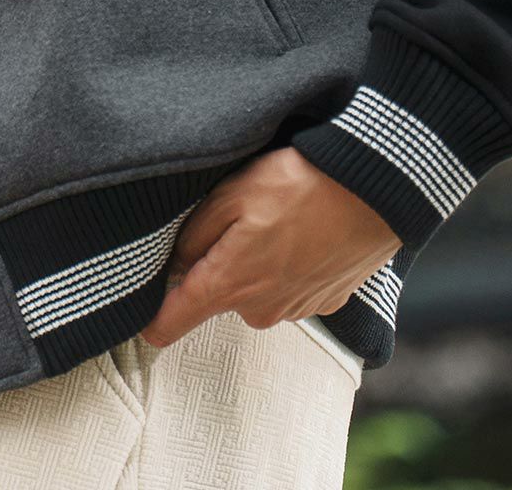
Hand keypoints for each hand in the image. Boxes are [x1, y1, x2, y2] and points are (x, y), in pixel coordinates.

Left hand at [138, 145, 402, 347]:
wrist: (373, 191)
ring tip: (277, 219)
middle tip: (235, 219)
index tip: (138, 306)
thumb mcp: (232, 193)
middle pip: (217, 297)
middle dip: (217, 264)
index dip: (149, 317)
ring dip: (257, 262)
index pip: (169, 325)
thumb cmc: (300, 185)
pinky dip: (290, 265)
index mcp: (227, 284)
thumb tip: (175, 261)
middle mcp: (258, 310)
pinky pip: (290, 287)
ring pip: (255, 290)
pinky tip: (304, 231)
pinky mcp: (324, 303)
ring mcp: (294, 310)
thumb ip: (194, 233)